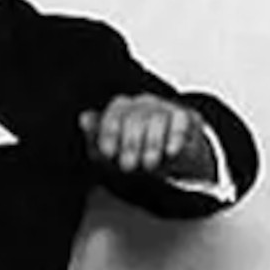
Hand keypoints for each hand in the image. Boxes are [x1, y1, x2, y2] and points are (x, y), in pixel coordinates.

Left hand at [79, 94, 215, 179]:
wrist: (171, 158)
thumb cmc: (136, 152)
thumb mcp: (111, 151)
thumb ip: (95, 136)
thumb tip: (83, 119)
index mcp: (122, 108)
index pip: (114, 114)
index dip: (109, 133)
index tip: (108, 153)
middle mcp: (143, 103)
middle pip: (135, 118)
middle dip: (131, 144)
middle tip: (128, 166)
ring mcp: (165, 107)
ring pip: (157, 119)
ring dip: (152, 145)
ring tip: (149, 165)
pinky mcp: (186, 116)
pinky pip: (181, 121)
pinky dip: (176, 136)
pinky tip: (170, 151)